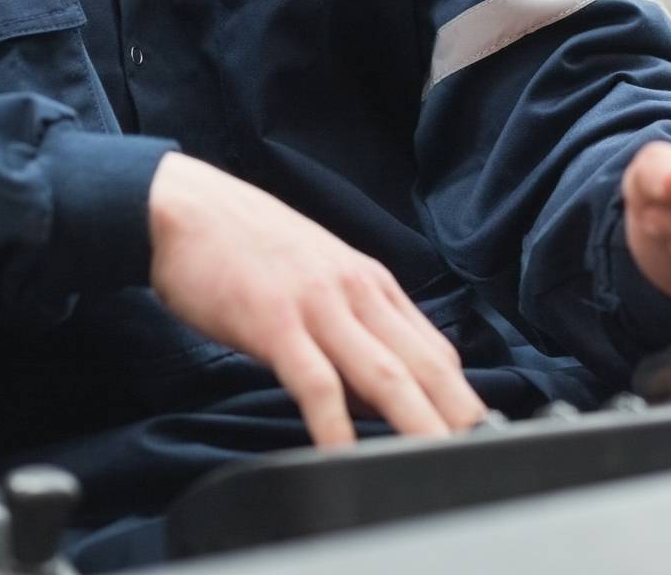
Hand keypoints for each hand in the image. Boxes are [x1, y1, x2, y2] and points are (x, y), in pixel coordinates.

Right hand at [148, 152, 487, 445]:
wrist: (186, 208)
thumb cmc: (246, 245)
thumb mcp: (315, 274)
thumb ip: (352, 322)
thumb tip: (376, 389)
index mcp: (368, 280)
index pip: (434, 347)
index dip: (461, 396)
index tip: (480, 434)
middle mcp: (354, 290)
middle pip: (423, 364)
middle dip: (457, 415)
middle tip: (484, 457)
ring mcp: (318, 305)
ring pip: (385, 374)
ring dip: (418, 424)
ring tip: (441, 462)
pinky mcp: (276, 322)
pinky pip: (316, 384)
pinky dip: (336, 427)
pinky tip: (345, 459)